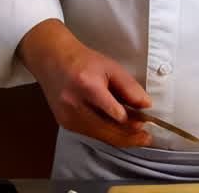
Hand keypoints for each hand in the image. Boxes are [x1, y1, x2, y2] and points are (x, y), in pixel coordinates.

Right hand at [17, 19, 153, 147]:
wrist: (53, 60)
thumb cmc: (84, 61)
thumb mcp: (111, 67)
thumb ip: (129, 87)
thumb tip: (146, 106)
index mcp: (88, 86)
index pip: (115, 114)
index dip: (133, 121)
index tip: (146, 123)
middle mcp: (75, 104)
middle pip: (108, 131)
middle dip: (130, 136)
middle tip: (146, 138)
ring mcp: (67, 116)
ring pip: (100, 136)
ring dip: (119, 137)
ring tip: (135, 135)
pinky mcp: (65, 123)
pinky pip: (91, 134)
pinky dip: (105, 133)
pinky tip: (115, 129)